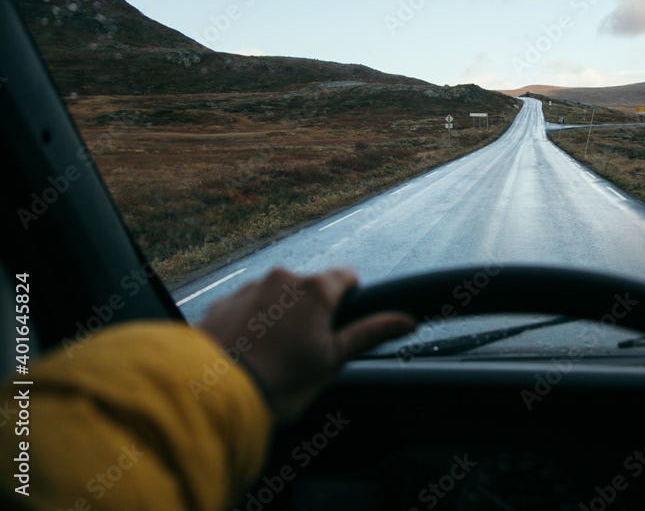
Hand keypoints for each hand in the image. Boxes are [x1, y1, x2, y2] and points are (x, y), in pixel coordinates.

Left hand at [199, 267, 414, 421]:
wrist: (214, 393)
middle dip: (310, 313)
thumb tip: (406, 320)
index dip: (350, 297)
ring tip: (271, 357)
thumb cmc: (279, 380)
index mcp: (315, 290)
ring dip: (278, 317)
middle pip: (308, 289)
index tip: (342, 322)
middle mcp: (281, 279)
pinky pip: (245, 308)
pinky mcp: (221, 304)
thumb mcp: (333, 360)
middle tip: (305, 351)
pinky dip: (250, 324)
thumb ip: (369, 334)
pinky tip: (247, 354)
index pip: (346, 276)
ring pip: (274, 297)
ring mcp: (248, 289)